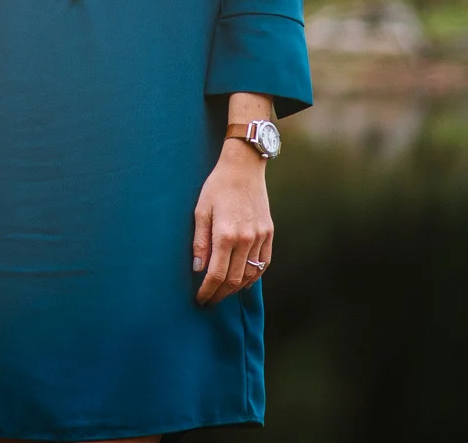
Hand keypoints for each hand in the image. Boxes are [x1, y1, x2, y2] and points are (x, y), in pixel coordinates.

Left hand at [192, 138, 272, 304]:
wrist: (244, 168)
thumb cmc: (217, 187)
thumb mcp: (201, 211)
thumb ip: (200, 242)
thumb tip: (198, 269)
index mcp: (226, 234)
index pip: (216, 275)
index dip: (208, 291)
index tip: (200, 300)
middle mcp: (246, 239)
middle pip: (234, 280)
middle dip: (220, 294)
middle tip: (209, 301)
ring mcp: (260, 237)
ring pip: (250, 275)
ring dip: (236, 289)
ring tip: (223, 293)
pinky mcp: (269, 233)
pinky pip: (263, 264)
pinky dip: (254, 277)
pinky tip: (243, 282)